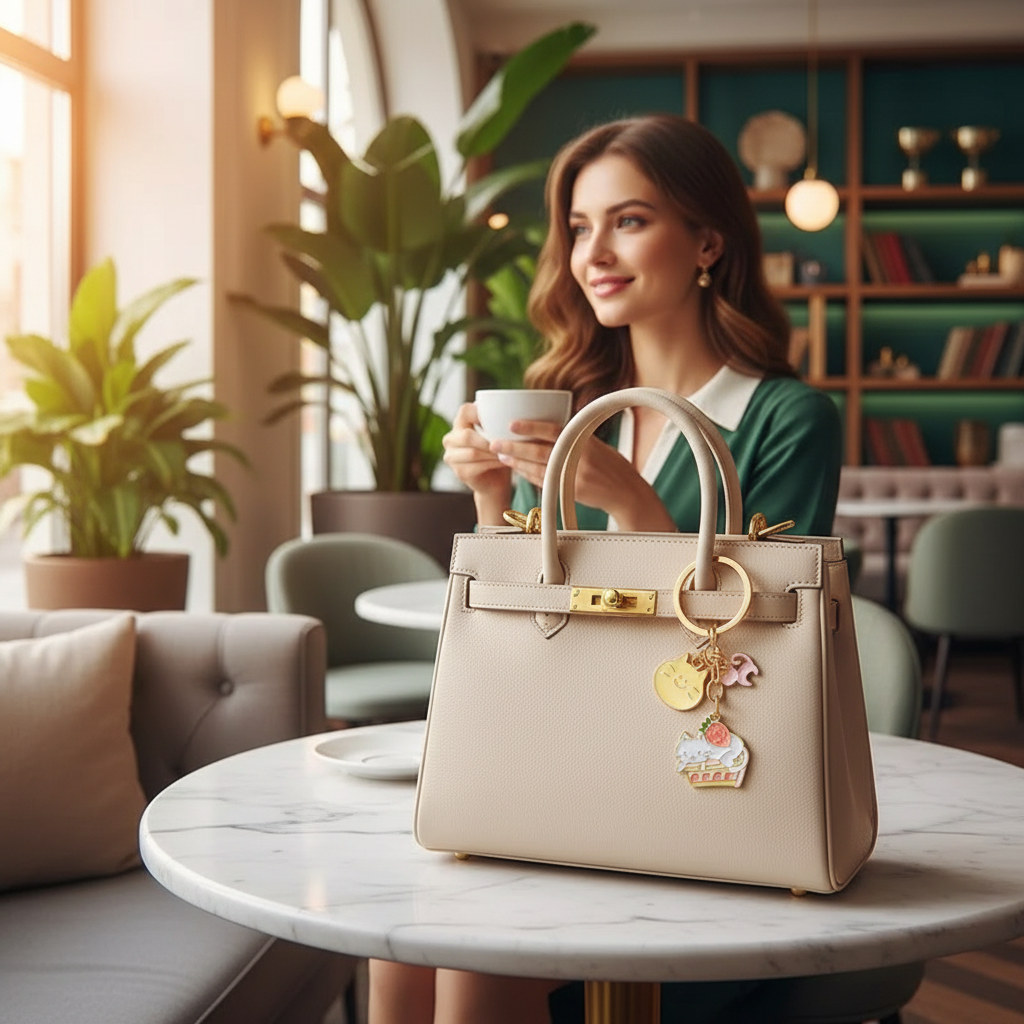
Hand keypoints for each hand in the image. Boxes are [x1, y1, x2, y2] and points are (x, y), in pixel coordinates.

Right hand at [442, 403, 511, 524]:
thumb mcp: (498, 433)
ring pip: (474, 452)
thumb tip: (518, 407)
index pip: (465, 411)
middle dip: (489, 440)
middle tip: (508, 442)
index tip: (501, 420)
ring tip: (509, 452)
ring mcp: (452, 457)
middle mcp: (451, 439)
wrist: (496, 482)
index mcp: (459, 424)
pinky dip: (493, 463)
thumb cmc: (499, 452)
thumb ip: (498, 421)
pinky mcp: (460, 472)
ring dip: (493, 453)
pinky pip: (477, 466)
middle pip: (467, 435)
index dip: (482, 413)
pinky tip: (504, 461)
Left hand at [489, 419, 675, 531]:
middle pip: (540, 450)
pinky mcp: (572, 491)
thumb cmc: (611, 465)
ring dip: (517, 462)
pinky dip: (529, 475)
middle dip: (514, 447)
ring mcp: (575, 475)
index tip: (511, 424)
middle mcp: (579, 456)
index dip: (531, 426)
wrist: (627, 493)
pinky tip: (518, 469)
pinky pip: (544, 482)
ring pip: (538, 468)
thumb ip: (573, 436)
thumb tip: (546, 427)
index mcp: (584, 439)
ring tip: (502, 455)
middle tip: (494, 443)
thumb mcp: (595, 443)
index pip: (554, 429)